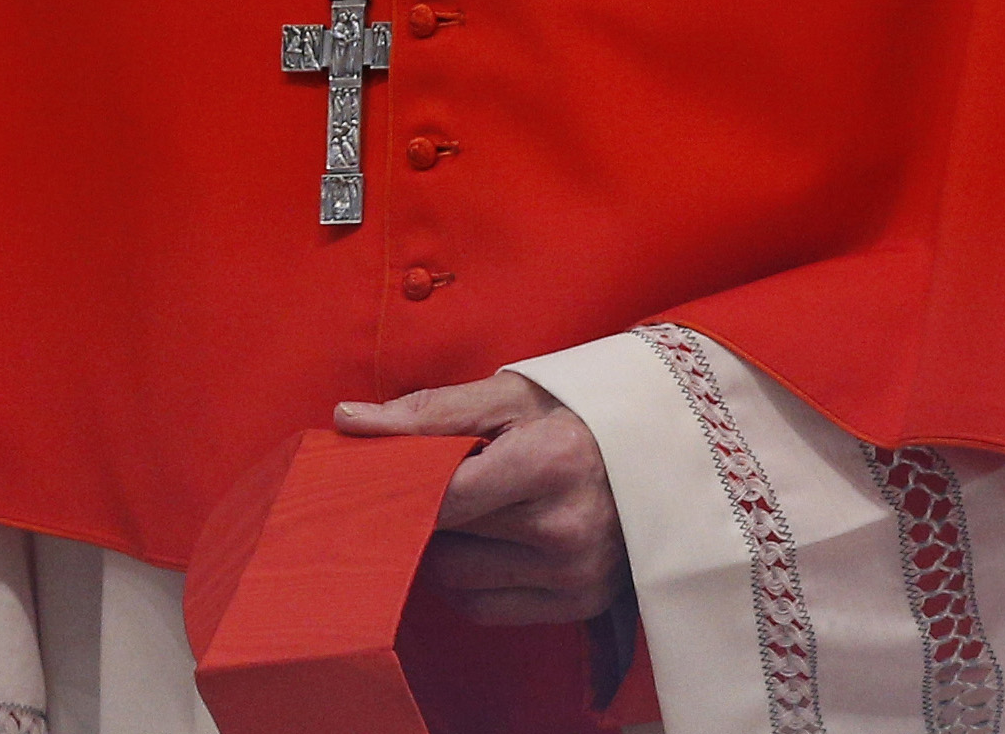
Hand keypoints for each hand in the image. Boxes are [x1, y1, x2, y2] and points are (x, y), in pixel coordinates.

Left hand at [335, 372, 628, 624]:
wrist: (658, 454)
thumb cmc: (573, 415)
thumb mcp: (510, 396)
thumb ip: (427, 411)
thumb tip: (346, 418)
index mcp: (552, 461)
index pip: (444, 494)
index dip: (406, 484)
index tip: (389, 473)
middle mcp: (566, 525)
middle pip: (447, 536)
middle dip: (426, 509)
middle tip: (430, 483)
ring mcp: (574, 572)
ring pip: (457, 577)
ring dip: (448, 545)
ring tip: (472, 509)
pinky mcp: (577, 603)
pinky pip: (484, 608)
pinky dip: (470, 579)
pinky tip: (489, 541)